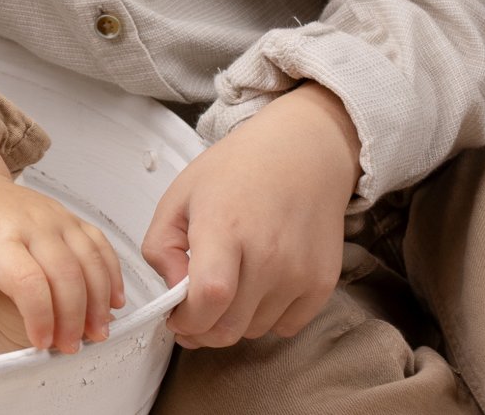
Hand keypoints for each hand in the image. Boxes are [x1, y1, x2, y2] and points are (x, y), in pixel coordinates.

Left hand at [0, 139, 124, 355]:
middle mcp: (29, 223)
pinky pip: (100, 245)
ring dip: (98, 301)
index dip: (40, 316)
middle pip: (65, 274)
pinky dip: (111, 274)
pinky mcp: (69, 217)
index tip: (40, 342)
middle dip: (73, 317)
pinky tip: (112, 302)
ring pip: (89, 260)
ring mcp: (54, 217)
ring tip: (95, 333)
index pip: (27, 280)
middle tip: (69, 346)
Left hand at [142, 82, 360, 348]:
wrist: (303, 154)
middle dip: (201, 330)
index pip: (209, 296)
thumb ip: (162, 247)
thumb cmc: (237, 170)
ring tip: (226, 287)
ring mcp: (300, 272)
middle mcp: (269, 254)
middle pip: (229, 326)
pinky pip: (286, 326)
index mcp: (226, 226)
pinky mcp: (323, 283)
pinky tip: (256, 287)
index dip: (186, 319)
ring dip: (232, 321)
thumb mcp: (180, 195)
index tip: (174, 316)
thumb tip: (172, 292)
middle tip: (191, 314)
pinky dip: (265, 318)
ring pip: (254, 330)